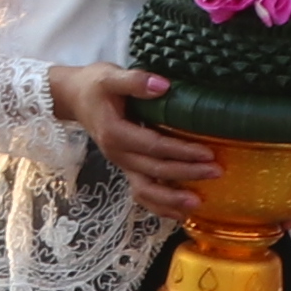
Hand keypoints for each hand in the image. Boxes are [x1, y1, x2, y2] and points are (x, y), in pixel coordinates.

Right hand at [46, 61, 223, 212]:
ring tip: (198, 204)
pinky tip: (182, 214)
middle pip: (155, 170)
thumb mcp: (110, 76)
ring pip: (146, 191)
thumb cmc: (94, 86)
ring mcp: (122, 164)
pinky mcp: (127, 168)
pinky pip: (143, 194)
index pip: (153, 146)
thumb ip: (135, 81)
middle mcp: (117, 154)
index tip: (207, 153)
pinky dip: (161, 206)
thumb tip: (163, 86)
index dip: (181, 151)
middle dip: (186, 174)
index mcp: (114, 133)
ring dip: (172, 200)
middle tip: (216, 172)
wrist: (74, 98)